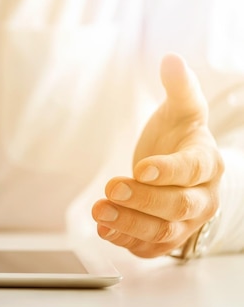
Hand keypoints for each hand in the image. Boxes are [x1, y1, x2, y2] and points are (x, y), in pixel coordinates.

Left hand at [92, 54, 221, 257]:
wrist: (186, 170)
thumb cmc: (182, 138)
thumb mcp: (183, 110)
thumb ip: (179, 86)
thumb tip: (171, 58)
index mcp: (207, 163)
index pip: (192, 169)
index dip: (169, 170)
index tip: (141, 167)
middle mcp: (202, 197)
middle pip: (177, 205)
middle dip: (142, 199)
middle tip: (111, 187)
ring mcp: (186, 222)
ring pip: (162, 231)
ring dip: (129, 223)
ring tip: (99, 212)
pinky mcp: (167, 238)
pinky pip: (150, 247)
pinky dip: (127, 242)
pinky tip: (105, 230)